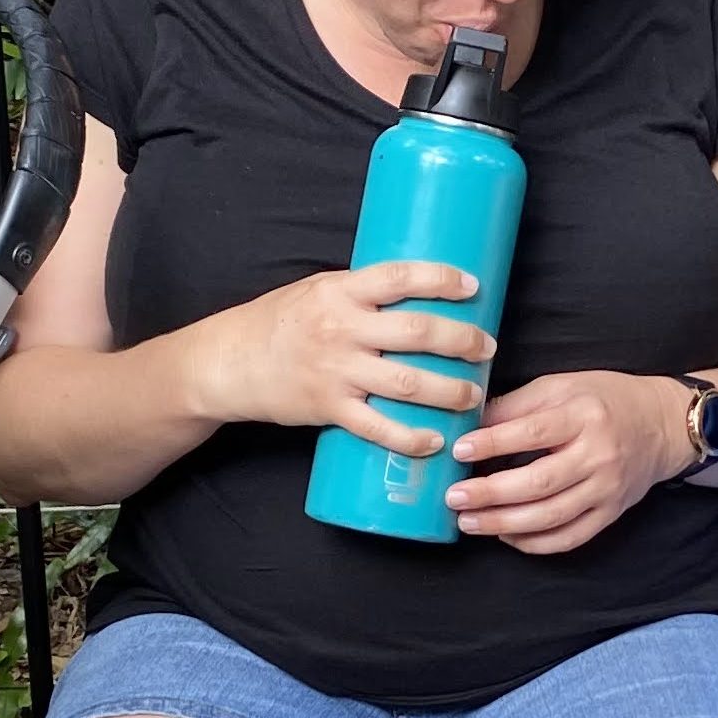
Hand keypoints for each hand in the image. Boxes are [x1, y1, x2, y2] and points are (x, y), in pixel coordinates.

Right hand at [189, 260, 494, 456]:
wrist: (229, 362)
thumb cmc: (280, 321)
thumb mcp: (319, 290)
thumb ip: (363, 292)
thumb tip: (420, 290)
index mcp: (340, 291)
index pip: (399, 277)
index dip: (441, 279)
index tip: (474, 285)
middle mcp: (341, 329)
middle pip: (416, 332)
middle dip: (461, 340)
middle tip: (487, 347)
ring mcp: (336, 371)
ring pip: (408, 382)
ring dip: (451, 391)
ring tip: (475, 394)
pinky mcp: (329, 408)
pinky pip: (378, 427)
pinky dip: (411, 438)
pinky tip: (436, 441)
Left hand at [443, 371, 682, 554]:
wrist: (662, 425)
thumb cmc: (605, 400)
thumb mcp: (563, 386)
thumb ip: (518, 405)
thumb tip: (471, 425)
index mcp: (585, 415)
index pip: (533, 432)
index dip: (493, 443)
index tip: (459, 450)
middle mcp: (599, 455)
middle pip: (539, 482)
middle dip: (491, 493)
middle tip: (454, 497)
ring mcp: (607, 489)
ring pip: (551, 516)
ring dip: (504, 523)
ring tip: (469, 522)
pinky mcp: (611, 513)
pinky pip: (569, 538)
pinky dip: (534, 543)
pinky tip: (506, 536)